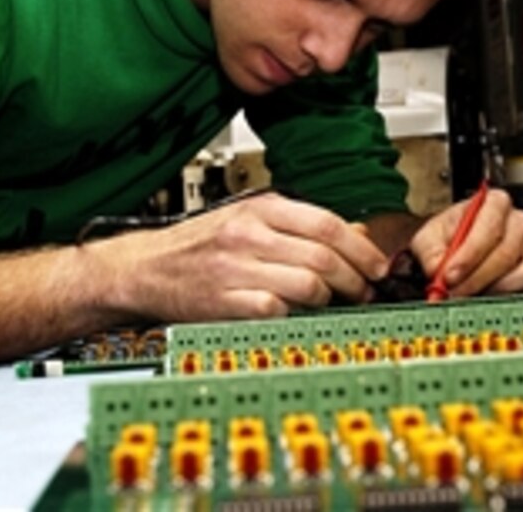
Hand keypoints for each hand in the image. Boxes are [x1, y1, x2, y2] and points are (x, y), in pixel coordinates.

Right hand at [99, 192, 388, 320]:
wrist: (145, 267)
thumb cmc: (199, 244)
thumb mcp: (250, 219)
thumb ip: (299, 225)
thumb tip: (354, 236)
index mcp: (260, 208)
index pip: (327, 223)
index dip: (362, 248)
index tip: (378, 266)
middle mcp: (249, 234)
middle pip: (323, 256)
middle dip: (353, 278)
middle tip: (362, 290)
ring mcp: (235, 268)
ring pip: (306, 284)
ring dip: (328, 298)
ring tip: (329, 302)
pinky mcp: (223, 301)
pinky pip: (275, 310)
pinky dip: (293, 314)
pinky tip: (294, 313)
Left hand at [408, 189, 522, 296]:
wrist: (458, 253)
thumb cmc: (449, 240)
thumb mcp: (429, 239)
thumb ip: (430, 252)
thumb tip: (437, 270)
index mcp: (494, 203)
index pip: (489, 227)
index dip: (469, 255)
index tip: (449, 276)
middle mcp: (520, 222)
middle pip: (506, 253)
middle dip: (477, 279)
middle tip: (456, 295)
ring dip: (502, 290)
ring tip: (476, 298)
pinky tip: (498, 302)